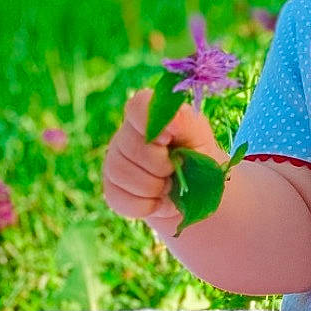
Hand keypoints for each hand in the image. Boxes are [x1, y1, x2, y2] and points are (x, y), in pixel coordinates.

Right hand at [103, 88, 224, 228]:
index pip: (138, 106)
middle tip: (176, 169)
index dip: (152, 124)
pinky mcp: (111, 190)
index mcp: (147, 115)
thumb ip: (185, 122)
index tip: (169, 140)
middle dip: (161, 165)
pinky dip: (146, 204)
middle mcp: (125, 135)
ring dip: (154, 186)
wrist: (193, 193)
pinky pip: (120, 198)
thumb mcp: (199, 137)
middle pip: (131, 147)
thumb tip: (171, 116)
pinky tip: (158, 199)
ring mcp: (114, 162)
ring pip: (122, 173)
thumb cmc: (198, 157)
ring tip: (169, 185)